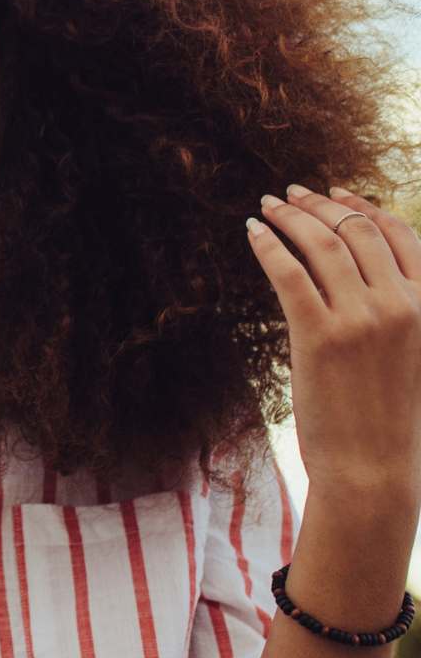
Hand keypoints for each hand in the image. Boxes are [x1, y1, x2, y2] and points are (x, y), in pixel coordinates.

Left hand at [248, 185, 420, 505]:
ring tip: (267, 205)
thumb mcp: (412, 352)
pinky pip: (289, 272)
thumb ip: (400, 310)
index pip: (400, 233)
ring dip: (291, 216)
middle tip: (290, 192)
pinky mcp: (319, 336)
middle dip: (320, 203)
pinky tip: (252, 232)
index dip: (364, 204)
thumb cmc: (390, 415)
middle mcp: (401, 304)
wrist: (374, 466)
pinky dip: (268, 244)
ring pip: (322, 243)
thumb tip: (364, 276)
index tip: (335, 190)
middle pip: (357, 229)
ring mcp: (361, 318)